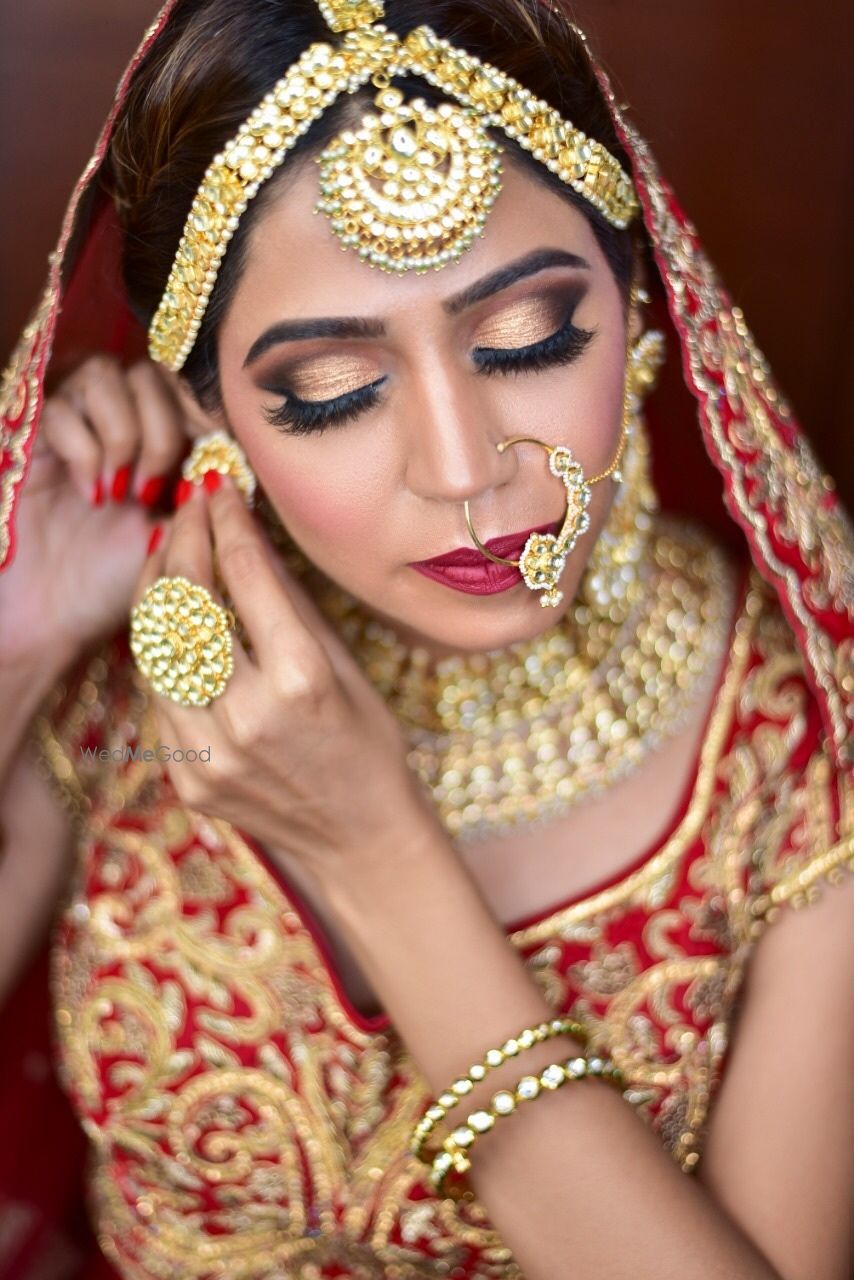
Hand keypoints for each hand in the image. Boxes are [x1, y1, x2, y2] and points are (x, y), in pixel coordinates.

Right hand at [0, 355, 189, 669]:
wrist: (56, 614)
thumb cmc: (119, 581)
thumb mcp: (179, 538)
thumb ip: (206, 494)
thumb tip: (229, 460)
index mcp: (163, 440)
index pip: (186, 386)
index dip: (200, 412)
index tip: (209, 458)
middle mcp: (121, 422)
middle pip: (150, 372)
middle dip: (161, 428)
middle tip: (153, 490)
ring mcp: (78, 426)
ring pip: (104, 374)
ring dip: (122, 434)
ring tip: (119, 492)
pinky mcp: (36, 440)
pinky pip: (59, 407)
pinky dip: (82, 450)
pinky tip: (89, 495)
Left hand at [132, 475, 440, 877]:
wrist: (360, 835)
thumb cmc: (367, 743)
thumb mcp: (344, 665)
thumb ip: (289, 603)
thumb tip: (248, 537)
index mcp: (302, 679)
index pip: (244, 576)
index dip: (226, 521)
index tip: (219, 489)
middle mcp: (250, 716)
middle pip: (186, 605)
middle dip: (181, 542)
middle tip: (185, 508)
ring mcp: (211, 753)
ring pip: (155, 650)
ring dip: (155, 591)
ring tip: (167, 554)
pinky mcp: (187, 778)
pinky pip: (159, 695)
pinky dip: (162, 650)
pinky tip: (172, 619)